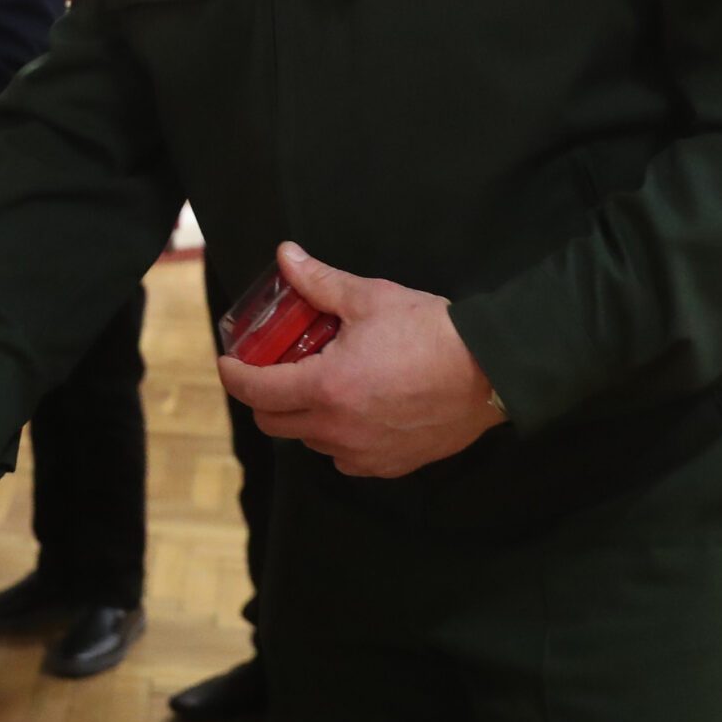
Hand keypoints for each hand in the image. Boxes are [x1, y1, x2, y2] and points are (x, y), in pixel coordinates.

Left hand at [216, 242, 506, 478]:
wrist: (491, 370)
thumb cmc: (430, 332)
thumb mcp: (369, 299)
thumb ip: (319, 283)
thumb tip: (285, 256)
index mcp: (325, 389)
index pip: (257, 392)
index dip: (235, 376)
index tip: (230, 362)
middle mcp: (338, 429)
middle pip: (275, 424)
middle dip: (265, 397)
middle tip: (274, 371)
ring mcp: (364, 453)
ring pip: (311, 441)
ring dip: (304, 417)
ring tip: (322, 385)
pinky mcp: (392, 465)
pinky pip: (346, 459)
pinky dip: (339, 438)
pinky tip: (354, 412)